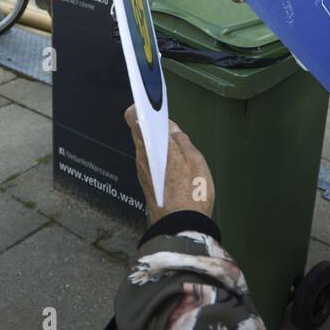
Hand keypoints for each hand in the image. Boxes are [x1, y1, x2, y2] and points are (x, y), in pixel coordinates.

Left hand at [125, 106, 214, 223]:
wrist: (181, 228)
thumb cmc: (191, 193)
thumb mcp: (196, 161)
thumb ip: (182, 140)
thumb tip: (171, 128)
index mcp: (150, 145)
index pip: (133, 117)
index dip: (141, 107)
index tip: (152, 102)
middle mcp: (141, 157)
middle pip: (140, 132)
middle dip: (153, 125)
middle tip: (171, 126)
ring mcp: (142, 171)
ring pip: (145, 148)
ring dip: (157, 142)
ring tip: (176, 143)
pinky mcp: (146, 184)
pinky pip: (149, 162)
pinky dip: (158, 157)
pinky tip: (173, 162)